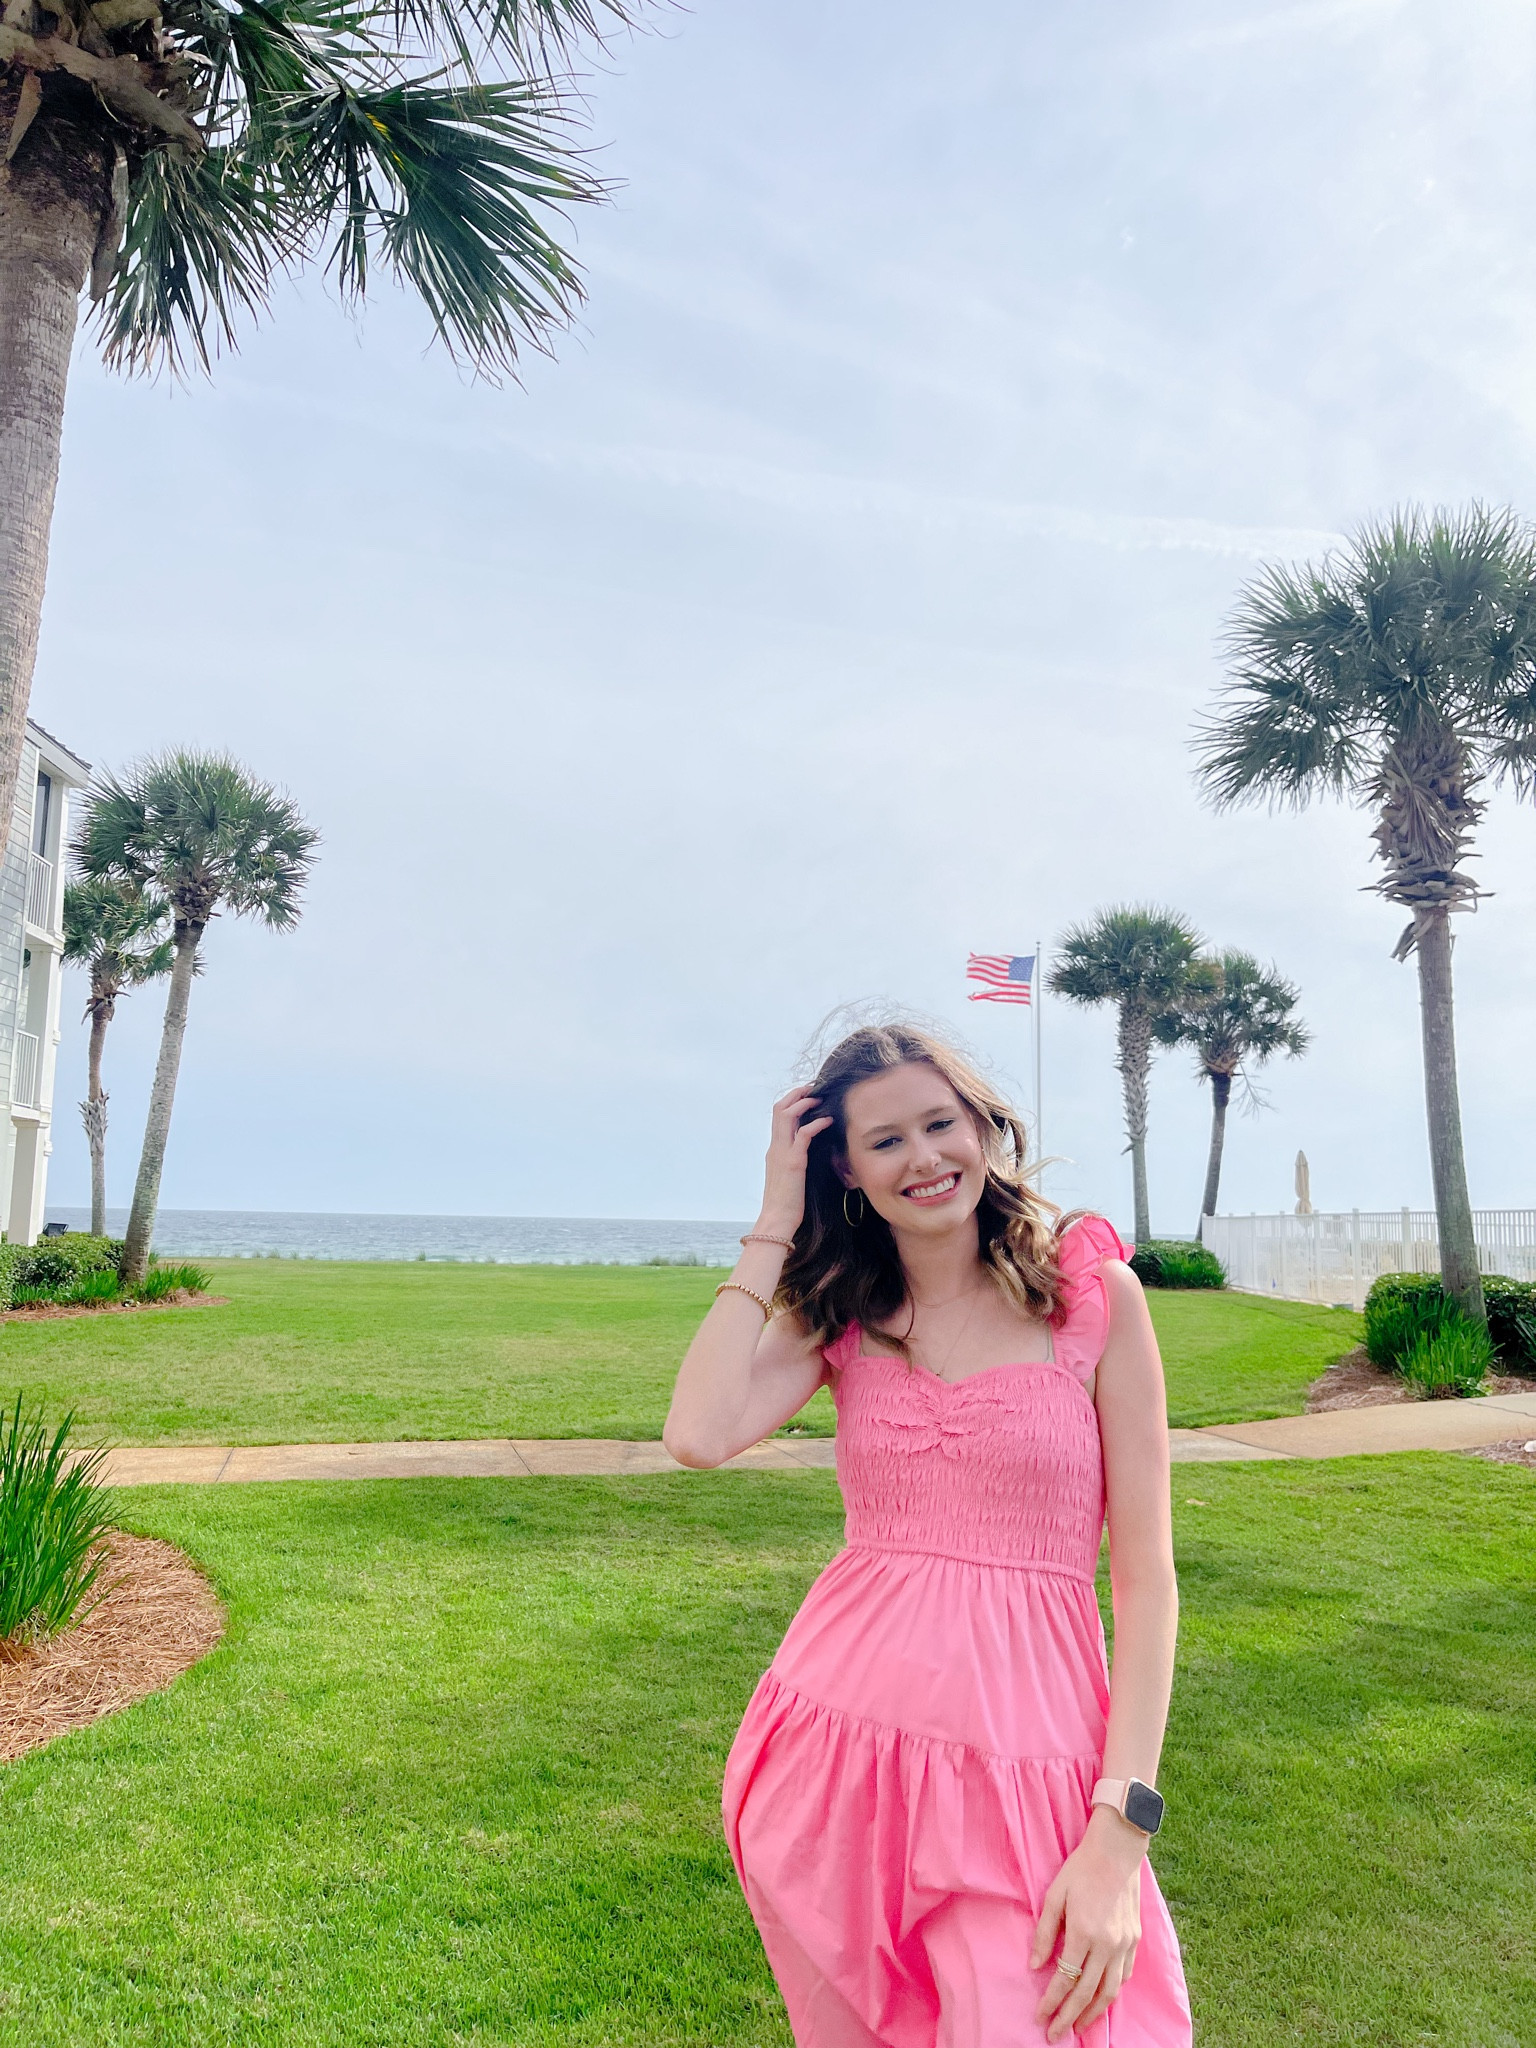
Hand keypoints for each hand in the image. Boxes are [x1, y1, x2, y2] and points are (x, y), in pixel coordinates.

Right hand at [756, 1087, 833, 1238]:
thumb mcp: (788, 1177)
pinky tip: (828, 1120)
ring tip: (820, 1098)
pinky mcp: (793, 1163)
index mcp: (774, 1150)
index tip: (806, 1095)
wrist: (777, 1220)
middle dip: (796, 1094)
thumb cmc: (785, 1203)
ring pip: (786, 1115)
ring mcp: (782, 1154)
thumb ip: (793, 1161)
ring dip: (804, 1103)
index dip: (790, 1102)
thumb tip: (807, 1154)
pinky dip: (816, 1123)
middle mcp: (775, 1148)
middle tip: (813, 1088)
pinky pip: (803, 1135)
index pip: (778, 1116)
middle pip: (779, 1109)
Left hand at [1030, 1810, 1144, 2039]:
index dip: (1051, 2001)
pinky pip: (1124, 1976)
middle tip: (1055, 2034)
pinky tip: (1101, 1998)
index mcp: (1084, 1932)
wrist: (1117, 1851)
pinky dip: (1111, 1992)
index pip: (1065, 1978)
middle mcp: (1107, 1944)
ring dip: (1093, 2012)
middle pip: (1087, 1993)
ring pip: (1110, 1991)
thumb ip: (1045, 1932)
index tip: (1039, 2016)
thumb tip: (1035, 1966)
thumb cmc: (1081, 1869)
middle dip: (1069, 2017)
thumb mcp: (1055, 1895)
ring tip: (1079, 2025)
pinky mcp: (1135, 1940)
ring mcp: (1124, 1944)